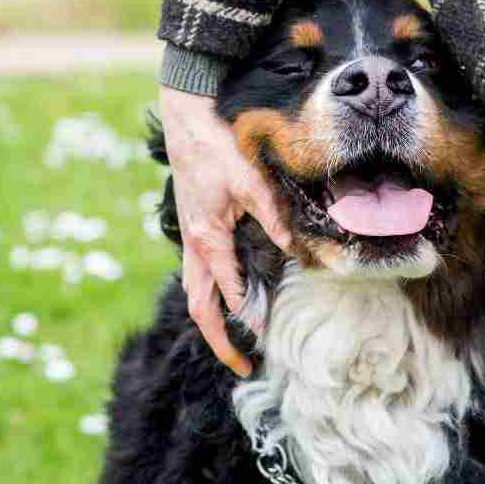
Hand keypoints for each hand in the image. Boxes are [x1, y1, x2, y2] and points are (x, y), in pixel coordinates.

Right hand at [159, 87, 291, 376]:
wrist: (186, 116)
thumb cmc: (217, 147)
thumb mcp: (251, 181)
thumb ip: (274, 217)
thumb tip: (299, 250)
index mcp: (207, 239)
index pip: (226, 294)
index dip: (245, 319)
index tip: (264, 339)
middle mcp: (193, 245)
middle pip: (200, 308)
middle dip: (219, 341)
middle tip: (244, 367)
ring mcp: (189, 239)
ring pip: (194, 293)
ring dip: (211, 321)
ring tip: (232, 343)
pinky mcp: (192, 229)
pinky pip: (196, 274)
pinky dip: (209, 295)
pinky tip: (228, 299)